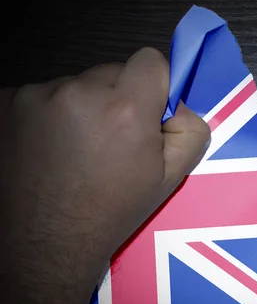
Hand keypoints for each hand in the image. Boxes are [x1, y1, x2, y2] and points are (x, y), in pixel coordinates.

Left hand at [0, 47, 209, 303]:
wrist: (46, 243)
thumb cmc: (113, 211)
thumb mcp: (170, 178)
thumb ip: (191, 131)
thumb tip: (180, 105)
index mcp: (125, 109)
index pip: (151, 60)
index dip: (155, 85)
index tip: (148, 113)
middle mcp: (79, 92)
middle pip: (111, 72)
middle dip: (117, 98)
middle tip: (111, 140)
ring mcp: (36, 96)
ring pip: (75, 85)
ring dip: (80, 106)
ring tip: (75, 149)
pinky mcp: (5, 103)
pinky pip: (41, 95)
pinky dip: (47, 115)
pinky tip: (46, 148)